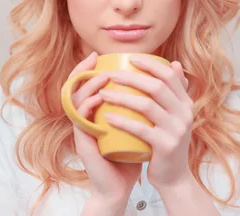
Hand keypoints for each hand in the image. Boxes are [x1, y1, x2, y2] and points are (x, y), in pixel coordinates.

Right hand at [69, 52, 141, 210]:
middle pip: (74, 88)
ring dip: (87, 87)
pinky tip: (98, 99)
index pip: (85, 84)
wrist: (120, 185)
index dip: (87, 68)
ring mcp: (81, 129)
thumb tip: (165, 79)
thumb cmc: (130, 154)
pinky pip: (80, 121)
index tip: (99, 54)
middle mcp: (84, 118)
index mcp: (93, 112)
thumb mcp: (139, 125)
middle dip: (82, 70)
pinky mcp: (82, 142)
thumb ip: (147, 104)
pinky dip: (87, 108)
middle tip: (94, 58)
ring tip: (102, 77)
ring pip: (75, 101)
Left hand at [99, 56, 193, 189]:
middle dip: (131, 77)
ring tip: (103, 94)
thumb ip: (174, 92)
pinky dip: (123, 121)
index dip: (150, 64)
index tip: (130, 58)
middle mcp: (185, 114)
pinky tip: (107, 117)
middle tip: (110, 75)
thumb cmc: (166, 142)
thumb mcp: (174, 116)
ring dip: (122, 97)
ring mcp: (177, 130)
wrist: (174, 178)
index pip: (169, 75)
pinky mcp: (166, 146)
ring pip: (147, 105)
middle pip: (156, 87)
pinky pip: (141, 129)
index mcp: (186, 103)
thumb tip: (174, 63)